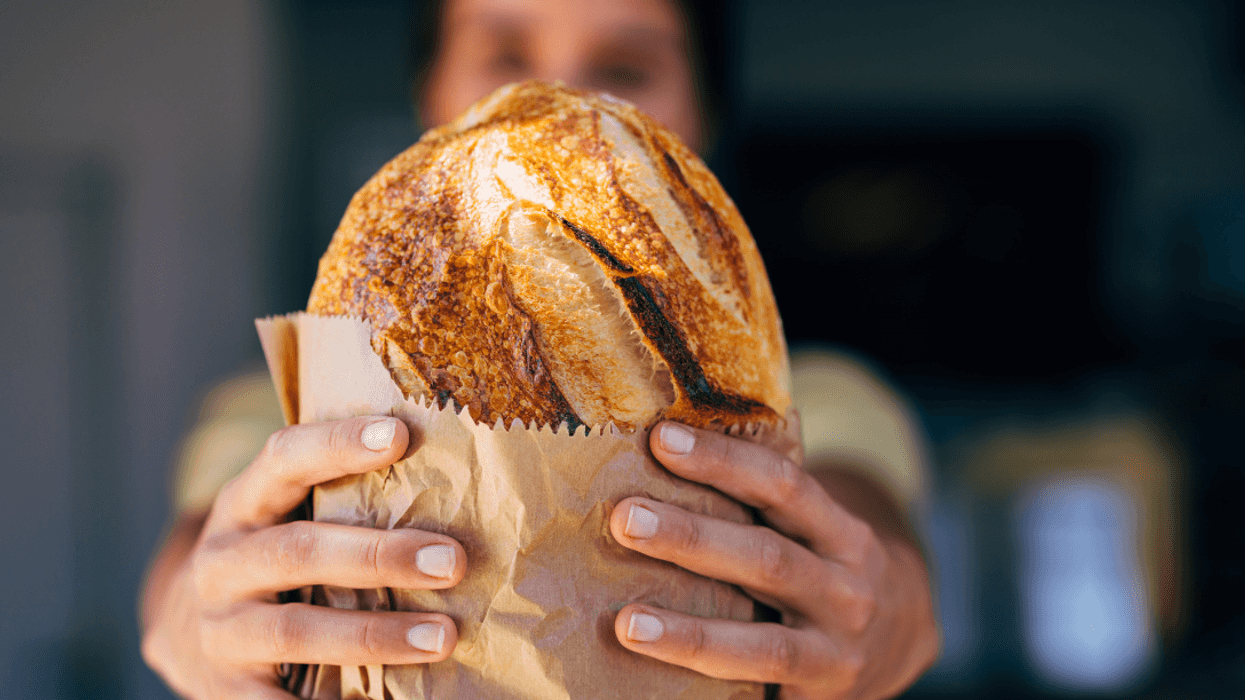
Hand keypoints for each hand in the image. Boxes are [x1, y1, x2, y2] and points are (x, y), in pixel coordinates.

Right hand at [140, 417, 466, 698]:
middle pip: (299, 551)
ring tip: (442, 637)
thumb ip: (344, 499)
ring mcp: (221, 627)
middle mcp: (223, 561)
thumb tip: (455, 483)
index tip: (400, 433)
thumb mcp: (286, 517)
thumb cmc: (274, 561)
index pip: (284, 459)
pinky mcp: (227, 688)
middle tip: (451, 561)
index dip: (336, 443)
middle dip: (379, 555)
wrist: (184, 634)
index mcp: (243, 505)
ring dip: (374, 635)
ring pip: (296, 630)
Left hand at [609, 422, 938, 698]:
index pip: (782, 485)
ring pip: (761, 644)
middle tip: (626, 519)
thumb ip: (761, 504)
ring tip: (628, 623)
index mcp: (840, 531)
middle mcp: (846, 588)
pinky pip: (760, 689)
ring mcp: (835, 649)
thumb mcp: (816, 527)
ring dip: (690, 633)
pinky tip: (659, 672)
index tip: (662, 438)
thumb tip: (660, 454)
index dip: (723, 460)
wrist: (903, 636)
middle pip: (765, 559)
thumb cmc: (827, 563)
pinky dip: (709, 683)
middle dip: (691, 538)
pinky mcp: (818, 696)